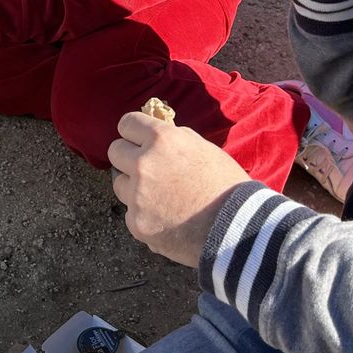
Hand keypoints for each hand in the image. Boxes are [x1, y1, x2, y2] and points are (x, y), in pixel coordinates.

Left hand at [108, 112, 247, 267]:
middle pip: (115, 151)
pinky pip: (131, 214)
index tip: (138, 139)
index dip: (133, 132)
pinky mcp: (136, 223)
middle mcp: (143, 164)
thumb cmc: (227, 185)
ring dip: (133, 188)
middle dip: (128, 157)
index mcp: (162, 139)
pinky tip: (167, 220)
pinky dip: (144, 216)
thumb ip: (175, 140)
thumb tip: (155, 136)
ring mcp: (137, 195)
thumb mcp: (204, 149)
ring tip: (161, 198)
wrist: (237, 229)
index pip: (127, 124)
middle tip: (145, 168)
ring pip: (119, 184)